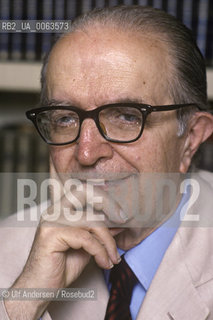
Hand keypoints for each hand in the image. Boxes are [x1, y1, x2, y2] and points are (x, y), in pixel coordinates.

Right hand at [5, 181, 126, 318]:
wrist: (39, 290)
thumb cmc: (61, 268)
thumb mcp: (87, 246)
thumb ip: (99, 232)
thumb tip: (119, 223)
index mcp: (61, 209)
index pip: (83, 190)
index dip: (104, 197)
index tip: (121, 215)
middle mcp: (54, 210)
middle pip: (85, 192)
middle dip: (108, 203)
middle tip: (123, 220)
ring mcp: (51, 220)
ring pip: (91, 221)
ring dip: (108, 242)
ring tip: (112, 258)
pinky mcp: (51, 234)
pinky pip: (85, 238)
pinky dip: (99, 251)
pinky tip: (104, 263)